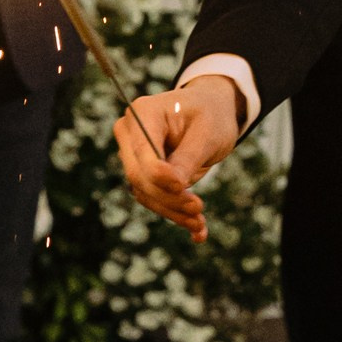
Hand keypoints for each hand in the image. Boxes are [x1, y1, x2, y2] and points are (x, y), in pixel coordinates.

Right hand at [114, 78, 242, 241]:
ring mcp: (133, 155)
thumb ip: (188, 157)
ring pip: (145, 192)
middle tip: (198, 209)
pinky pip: (153, 198)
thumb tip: (174, 186)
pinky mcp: (143, 173)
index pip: (143, 151)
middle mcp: (130, 133)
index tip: (183, 188)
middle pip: (139, 175)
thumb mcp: (207, 132)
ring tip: (200, 224)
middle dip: (168, 198)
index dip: (159, 174)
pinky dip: (174, 214)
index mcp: (143, 113)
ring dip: (172, 212)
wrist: (210, 111)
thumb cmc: (211, 114)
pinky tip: (198, 231)